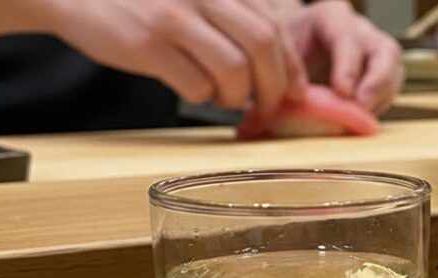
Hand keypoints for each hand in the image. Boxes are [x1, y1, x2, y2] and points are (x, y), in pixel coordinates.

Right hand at [43, 0, 303, 116]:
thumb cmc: (142, 2)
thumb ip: (232, 20)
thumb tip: (280, 69)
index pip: (274, 27)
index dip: (292, 66)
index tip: (296, 90)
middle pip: (263, 47)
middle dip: (273, 87)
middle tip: (266, 106)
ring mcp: (175, 18)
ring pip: (235, 70)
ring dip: (236, 96)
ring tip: (221, 96)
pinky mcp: (149, 45)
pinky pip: (196, 85)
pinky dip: (201, 97)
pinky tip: (189, 88)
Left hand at [282, 0, 403, 113]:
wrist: (283, 56)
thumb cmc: (279, 55)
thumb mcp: (277, 61)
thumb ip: (284, 81)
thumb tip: (289, 112)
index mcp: (330, 17)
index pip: (347, 38)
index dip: (348, 66)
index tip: (342, 92)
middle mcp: (358, 30)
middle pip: (385, 50)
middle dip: (377, 81)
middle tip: (362, 106)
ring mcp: (373, 51)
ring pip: (394, 70)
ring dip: (381, 97)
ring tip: (362, 119)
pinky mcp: (379, 74)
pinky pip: (391, 89)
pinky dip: (379, 106)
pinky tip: (360, 119)